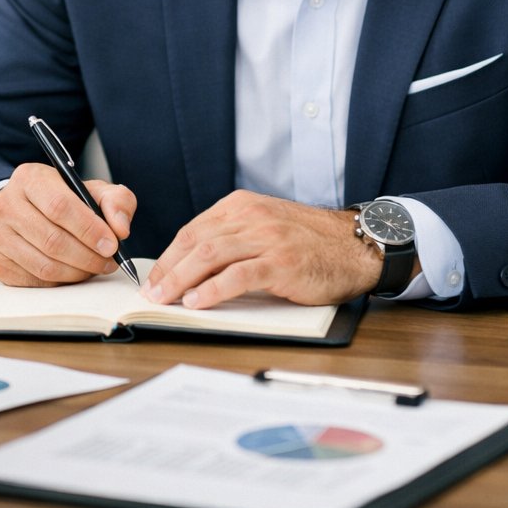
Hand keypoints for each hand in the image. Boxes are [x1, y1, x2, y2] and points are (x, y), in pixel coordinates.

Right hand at [0, 162, 136, 286]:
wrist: (26, 212)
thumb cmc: (64, 200)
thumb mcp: (92, 191)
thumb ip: (116, 201)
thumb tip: (120, 229)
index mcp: (29, 178)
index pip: (59, 206)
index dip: (89, 229)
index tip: (112, 244)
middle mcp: (5, 204)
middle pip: (52, 240)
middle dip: (88, 256)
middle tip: (109, 261)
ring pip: (45, 265)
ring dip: (78, 272)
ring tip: (95, 267)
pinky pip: (36, 280)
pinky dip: (62, 281)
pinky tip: (74, 271)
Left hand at [142, 191, 382, 308]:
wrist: (356, 246)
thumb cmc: (311, 242)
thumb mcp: (266, 226)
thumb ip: (234, 236)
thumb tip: (192, 265)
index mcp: (242, 205)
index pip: (193, 230)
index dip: (169, 256)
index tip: (154, 277)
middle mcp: (252, 216)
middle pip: (195, 242)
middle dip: (168, 270)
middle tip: (151, 293)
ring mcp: (267, 238)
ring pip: (210, 256)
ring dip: (181, 280)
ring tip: (166, 300)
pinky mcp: (282, 263)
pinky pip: (238, 276)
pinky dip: (212, 290)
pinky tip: (197, 302)